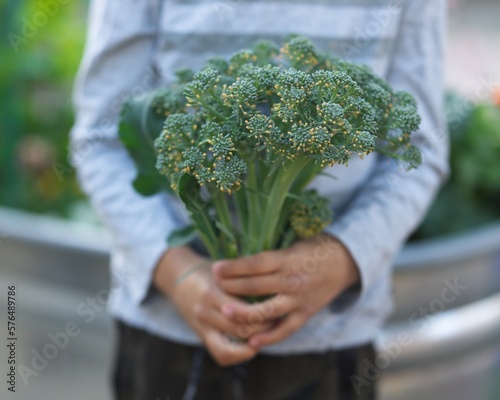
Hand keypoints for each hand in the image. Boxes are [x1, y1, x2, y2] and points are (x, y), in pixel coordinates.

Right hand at [153, 246, 270, 365]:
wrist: (178, 277)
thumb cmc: (210, 271)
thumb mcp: (226, 270)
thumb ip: (244, 279)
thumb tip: (274, 290)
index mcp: (213, 290)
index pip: (243, 309)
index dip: (264, 312)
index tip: (278, 306)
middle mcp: (205, 310)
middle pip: (240, 329)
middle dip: (262, 328)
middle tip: (278, 320)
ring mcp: (201, 325)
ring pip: (231, 346)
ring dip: (252, 343)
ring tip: (267, 333)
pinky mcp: (201, 335)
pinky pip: (220, 354)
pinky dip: (238, 355)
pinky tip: (252, 347)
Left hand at [212, 234, 359, 347]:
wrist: (346, 262)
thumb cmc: (314, 247)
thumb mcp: (294, 241)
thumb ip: (271, 251)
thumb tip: (240, 249)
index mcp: (288, 259)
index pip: (256, 263)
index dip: (234, 267)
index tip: (215, 267)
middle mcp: (292, 280)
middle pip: (256, 286)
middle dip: (232, 286)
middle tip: (212, 286)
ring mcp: (299, 299)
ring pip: (268, 310)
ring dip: (245, 313)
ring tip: (225, 311)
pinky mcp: (305, 314)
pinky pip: (286, 329)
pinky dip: (269, 337)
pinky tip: (252, 342)